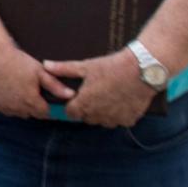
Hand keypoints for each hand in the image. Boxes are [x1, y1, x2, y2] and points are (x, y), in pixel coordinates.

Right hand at [0, 42, 75, 117]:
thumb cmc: (16, 61)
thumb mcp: (39, 71)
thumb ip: (55, 86)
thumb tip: (71, 96)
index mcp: (30, 101)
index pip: (44, 113)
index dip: (45, 105)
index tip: (42, 96)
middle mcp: (16, 108)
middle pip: (29, 114)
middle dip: (31, 105)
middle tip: (28, 89)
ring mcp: (1, 107)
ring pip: (14, 112)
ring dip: (17, 105)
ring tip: (15, 87)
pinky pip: (1, 108)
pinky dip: (3, 102)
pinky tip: (3, 89)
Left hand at [41, 50, 155, 127]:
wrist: (142, 70)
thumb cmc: (112, 67)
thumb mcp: (86, 66)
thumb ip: (64, 69)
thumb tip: (45, 65)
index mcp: (84, 104)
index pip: (70, 113)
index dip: (72, 105)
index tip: (77, 97)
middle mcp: (98, 115)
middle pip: (86, 117)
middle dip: (87, 108)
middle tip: (95, 93)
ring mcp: (114, 119)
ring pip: (102, 121)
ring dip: (102, 113)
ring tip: (108, 95)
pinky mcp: (129, 120)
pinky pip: (119, 121)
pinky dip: (118, 114)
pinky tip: (121, 100)